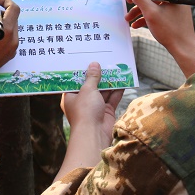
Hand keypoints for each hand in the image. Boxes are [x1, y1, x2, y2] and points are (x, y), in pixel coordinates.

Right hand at [0, 0, 19, 73]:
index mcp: (8, 29)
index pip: (14, 8)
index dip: (5, 0)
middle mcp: (14, 38)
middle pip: (12, 18)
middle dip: (1, 12)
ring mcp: (13, 48)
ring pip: (10, 28)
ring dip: (1, 23)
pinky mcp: (9, 54)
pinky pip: (9, 38)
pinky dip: (1, 33)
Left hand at [53, 62, 123, 179]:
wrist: (94, 135)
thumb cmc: (85, 111)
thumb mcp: (87, 90)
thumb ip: (92, 77)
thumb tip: (94, 65)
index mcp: (71, 96)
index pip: (75, 81)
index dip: (81, 71)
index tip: (87, 60)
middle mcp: (82, 101)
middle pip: (90, 85)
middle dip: (98, 75)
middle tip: (104, 61)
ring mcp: (94, 107)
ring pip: (102, 91)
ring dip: (109, 82)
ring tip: (116, 67)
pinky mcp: (106, 112)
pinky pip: (112, 99)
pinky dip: (117, 91)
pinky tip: (123, 80)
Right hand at [124, 0, 194, 77]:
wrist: (183, 49)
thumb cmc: (171, 31)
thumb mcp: (151, 13)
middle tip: (128, 0)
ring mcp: (173, 5)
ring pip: (152, 1)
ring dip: (138, 8)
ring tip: (128, 18)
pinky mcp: (171, 14)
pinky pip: (156, 10)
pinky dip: (145, 15)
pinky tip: (136, 25)